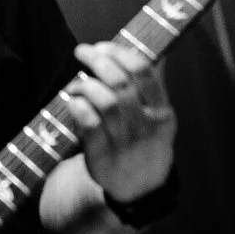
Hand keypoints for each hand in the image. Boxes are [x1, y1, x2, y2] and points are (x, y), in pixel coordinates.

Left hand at [62, 41, 176, 202]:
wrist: (140, 188)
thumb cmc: (145, 141)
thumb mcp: (158, 117)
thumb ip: (154, 85)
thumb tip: (156, 50)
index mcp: (162, 112)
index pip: (144, 72)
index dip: (120, 53)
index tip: (102, 46)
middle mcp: (147, 127)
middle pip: (122, 84)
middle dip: (98, 62)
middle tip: (82, 52)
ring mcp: (126, 145)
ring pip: (106, 104)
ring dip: (86, 86)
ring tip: (75, 84)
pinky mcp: (103, 159)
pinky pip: (90, 127)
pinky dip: (78, 109)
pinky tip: (71, 102)